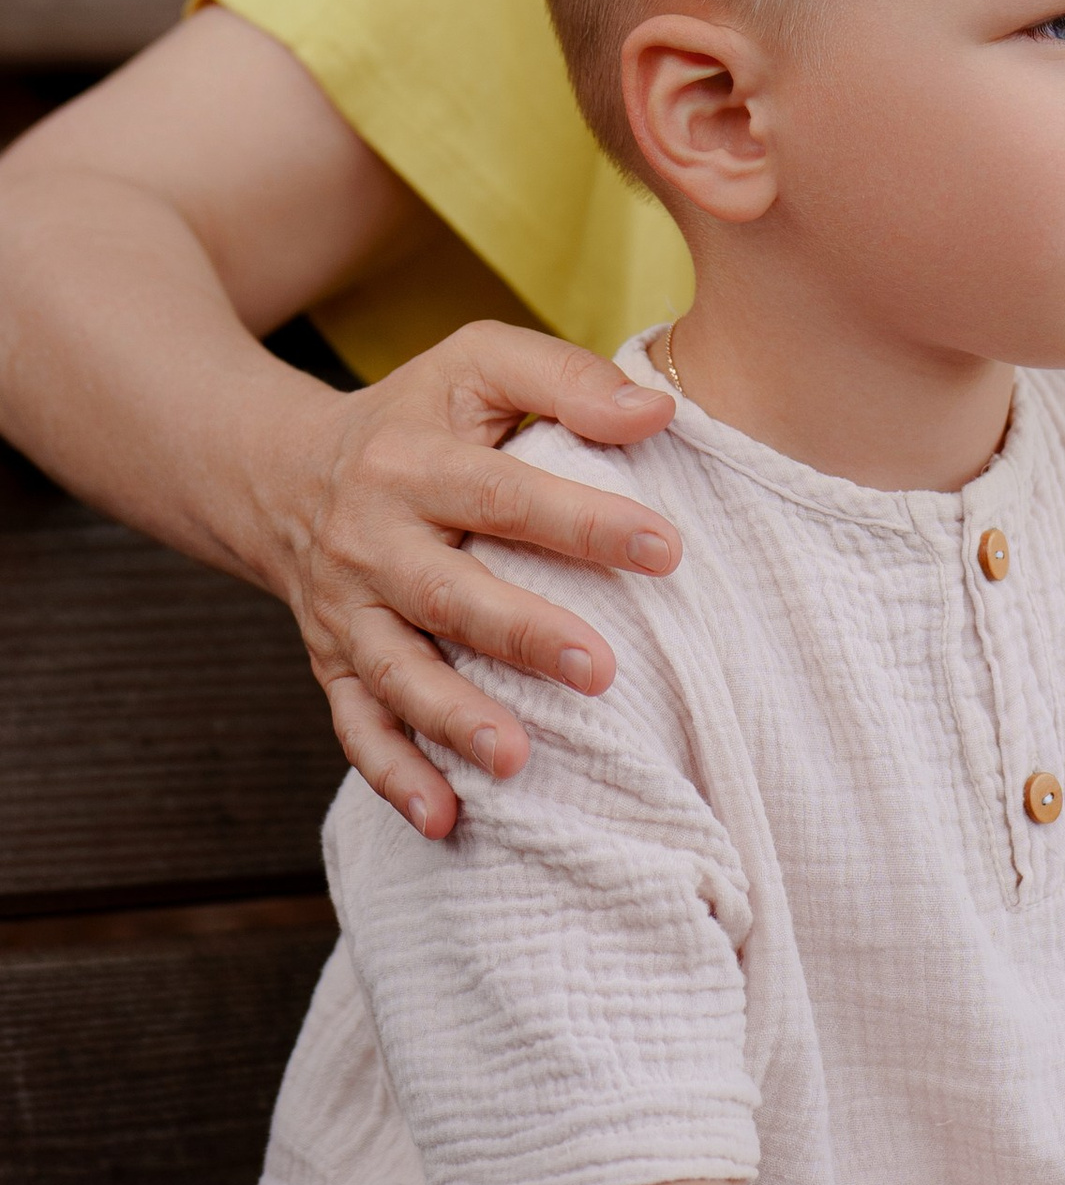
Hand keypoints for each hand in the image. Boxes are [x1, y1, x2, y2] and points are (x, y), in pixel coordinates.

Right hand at [258, 322, 679, 835]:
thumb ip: (567, 379)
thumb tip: (660, 411)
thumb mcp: (476, 365)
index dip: (582, 521)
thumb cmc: (415, 416)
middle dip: (523, 635)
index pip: (504, 494)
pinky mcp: (334, 664)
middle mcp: (371, 541)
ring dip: (454, 719)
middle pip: (449, 594)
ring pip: (398, 673)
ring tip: (517, 759)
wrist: (280, 472)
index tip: (665, 548)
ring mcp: (348, 611)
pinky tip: (446, 820)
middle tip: (603, 669)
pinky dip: (395, 778)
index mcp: (411, 463)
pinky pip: (357, 727)